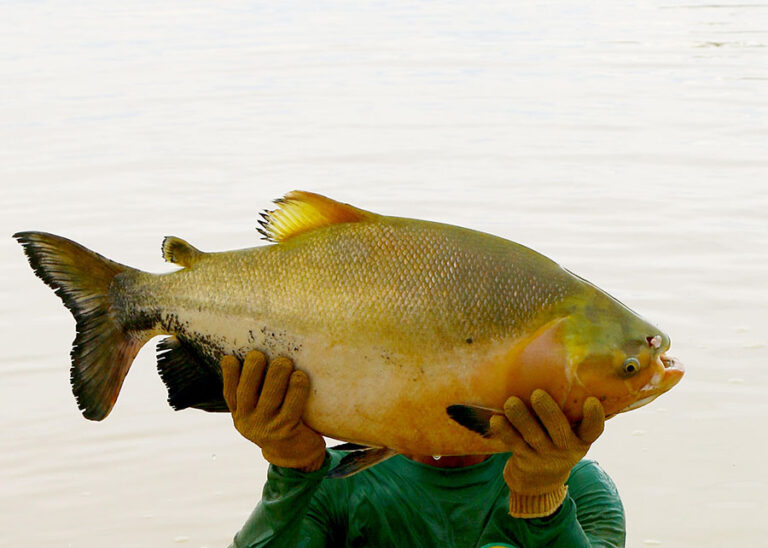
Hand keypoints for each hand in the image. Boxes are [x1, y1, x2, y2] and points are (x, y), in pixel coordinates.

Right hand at [221, 350, 325, 471]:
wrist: (296, 455)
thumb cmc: (280, 421)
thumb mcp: (261, 410)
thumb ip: (256, 389)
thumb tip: (260, 353)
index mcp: (240, 413)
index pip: (229, 392)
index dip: (229, 374)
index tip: (232, 357)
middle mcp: (248, 421)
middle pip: (246, 391)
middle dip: (253, 369)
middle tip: (260, 354)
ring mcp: (266, 427)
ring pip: (269, 396)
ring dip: (276, 375)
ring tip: (284, 361)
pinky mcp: (286, 431)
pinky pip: (291, 406)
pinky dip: (296, 388)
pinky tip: (300, 376)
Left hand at [490, 389, 604, 517]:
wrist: (539, 480)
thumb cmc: (557, 441)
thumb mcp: (570, 432)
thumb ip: (568, 410)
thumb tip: (557, 367)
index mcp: (581, 438)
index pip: (593, 429)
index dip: (594, 417)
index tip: (591, 401)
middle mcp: (566, 448)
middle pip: (559, 430)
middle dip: (548, 412)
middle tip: (537, 394)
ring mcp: (544, 455)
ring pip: (533, 436)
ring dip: (521, 418)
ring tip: (511, 402)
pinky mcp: (524, 458)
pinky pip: (513, 443)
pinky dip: (504, 431)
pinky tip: (496, 419)